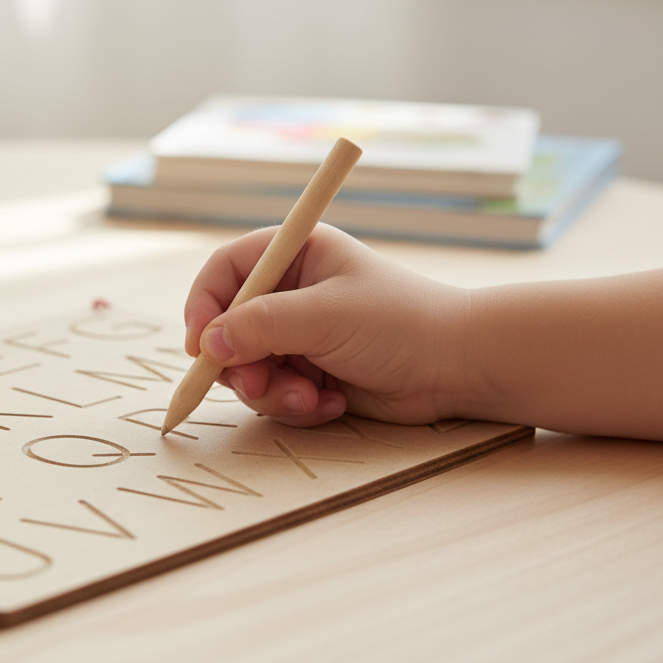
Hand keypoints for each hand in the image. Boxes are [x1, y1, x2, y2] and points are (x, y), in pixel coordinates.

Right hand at [184, 224, 469, 426]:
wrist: (461, 368)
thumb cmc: (401, 323)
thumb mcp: (325, 316)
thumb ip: (260, 326)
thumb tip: (207, 343)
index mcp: (296, 255)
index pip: (226, 271)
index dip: (205, 305)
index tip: (201, 344)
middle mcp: (292, 293)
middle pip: (228, 328)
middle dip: (240, 363)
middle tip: (259, 384)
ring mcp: (300, 336)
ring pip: (249, 369)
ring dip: (272, 392)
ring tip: (308, 397)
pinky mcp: (312, 375)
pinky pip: (276, 395)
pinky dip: (296, 406)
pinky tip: (331, 405)